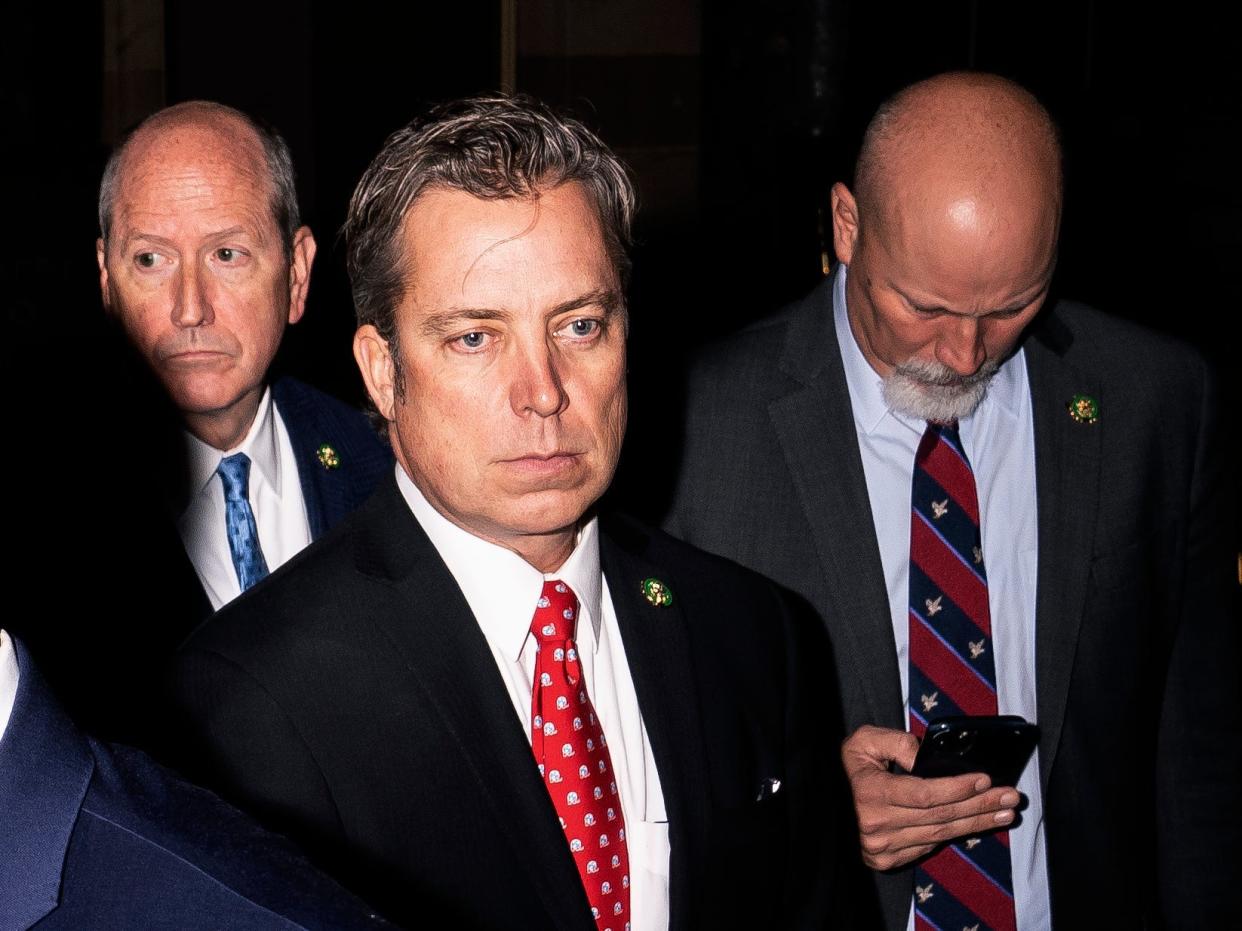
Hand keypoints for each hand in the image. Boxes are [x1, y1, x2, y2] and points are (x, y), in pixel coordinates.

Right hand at [841, 724, 1019, 870]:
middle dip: (980, 805)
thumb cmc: (850, 768)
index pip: (924, 794)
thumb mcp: (865, 741)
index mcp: (870, 794)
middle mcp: (877, 825)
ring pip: (940, 834)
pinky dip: (955, 833)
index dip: (957, 789)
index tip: (985, 779)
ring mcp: (882, 847)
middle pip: (940, 817)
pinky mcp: (887, 858)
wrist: (825, 801)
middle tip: (1010, 796)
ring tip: (1005, 812)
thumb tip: (928, 759)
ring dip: (977, 822)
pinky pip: (929, 844)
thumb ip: (898, 743)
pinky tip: (976, 823)